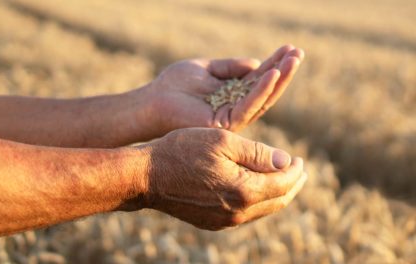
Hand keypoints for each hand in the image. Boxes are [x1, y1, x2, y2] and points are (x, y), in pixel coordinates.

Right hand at [141, 128, 306, 230]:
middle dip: (292, 185)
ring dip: (277, 194)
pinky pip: (245, 214)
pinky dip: (258, 201)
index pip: (283, 183)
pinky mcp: (213, 222)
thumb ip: (258, 153)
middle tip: (300, 171)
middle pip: (277, 201)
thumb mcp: (223, 142)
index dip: (295, 170)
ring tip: (283, 179)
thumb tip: (286, 162)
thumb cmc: (183, 151)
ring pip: (263, 210)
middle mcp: (237, 212)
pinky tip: (257, 189)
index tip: (300, 159)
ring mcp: (224, 221)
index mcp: (244, 190)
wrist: (147, 176)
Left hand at [149, 45, 303, 133]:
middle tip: (299, 53)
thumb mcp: (207, 68)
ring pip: (262, 99)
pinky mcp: (225, 123)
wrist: (153, 101)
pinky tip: (273, 74)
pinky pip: (248, 106)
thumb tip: (257, 63)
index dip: (274, 64)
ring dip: (279, 79)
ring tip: (293, 60)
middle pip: (265, 90)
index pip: (258, 79)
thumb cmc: (175, 84)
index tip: (289, 48)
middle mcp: (235, 107)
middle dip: (283, 71)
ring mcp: (232, 117)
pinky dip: (261, 90)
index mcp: (232, 94)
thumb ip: (231, 66)